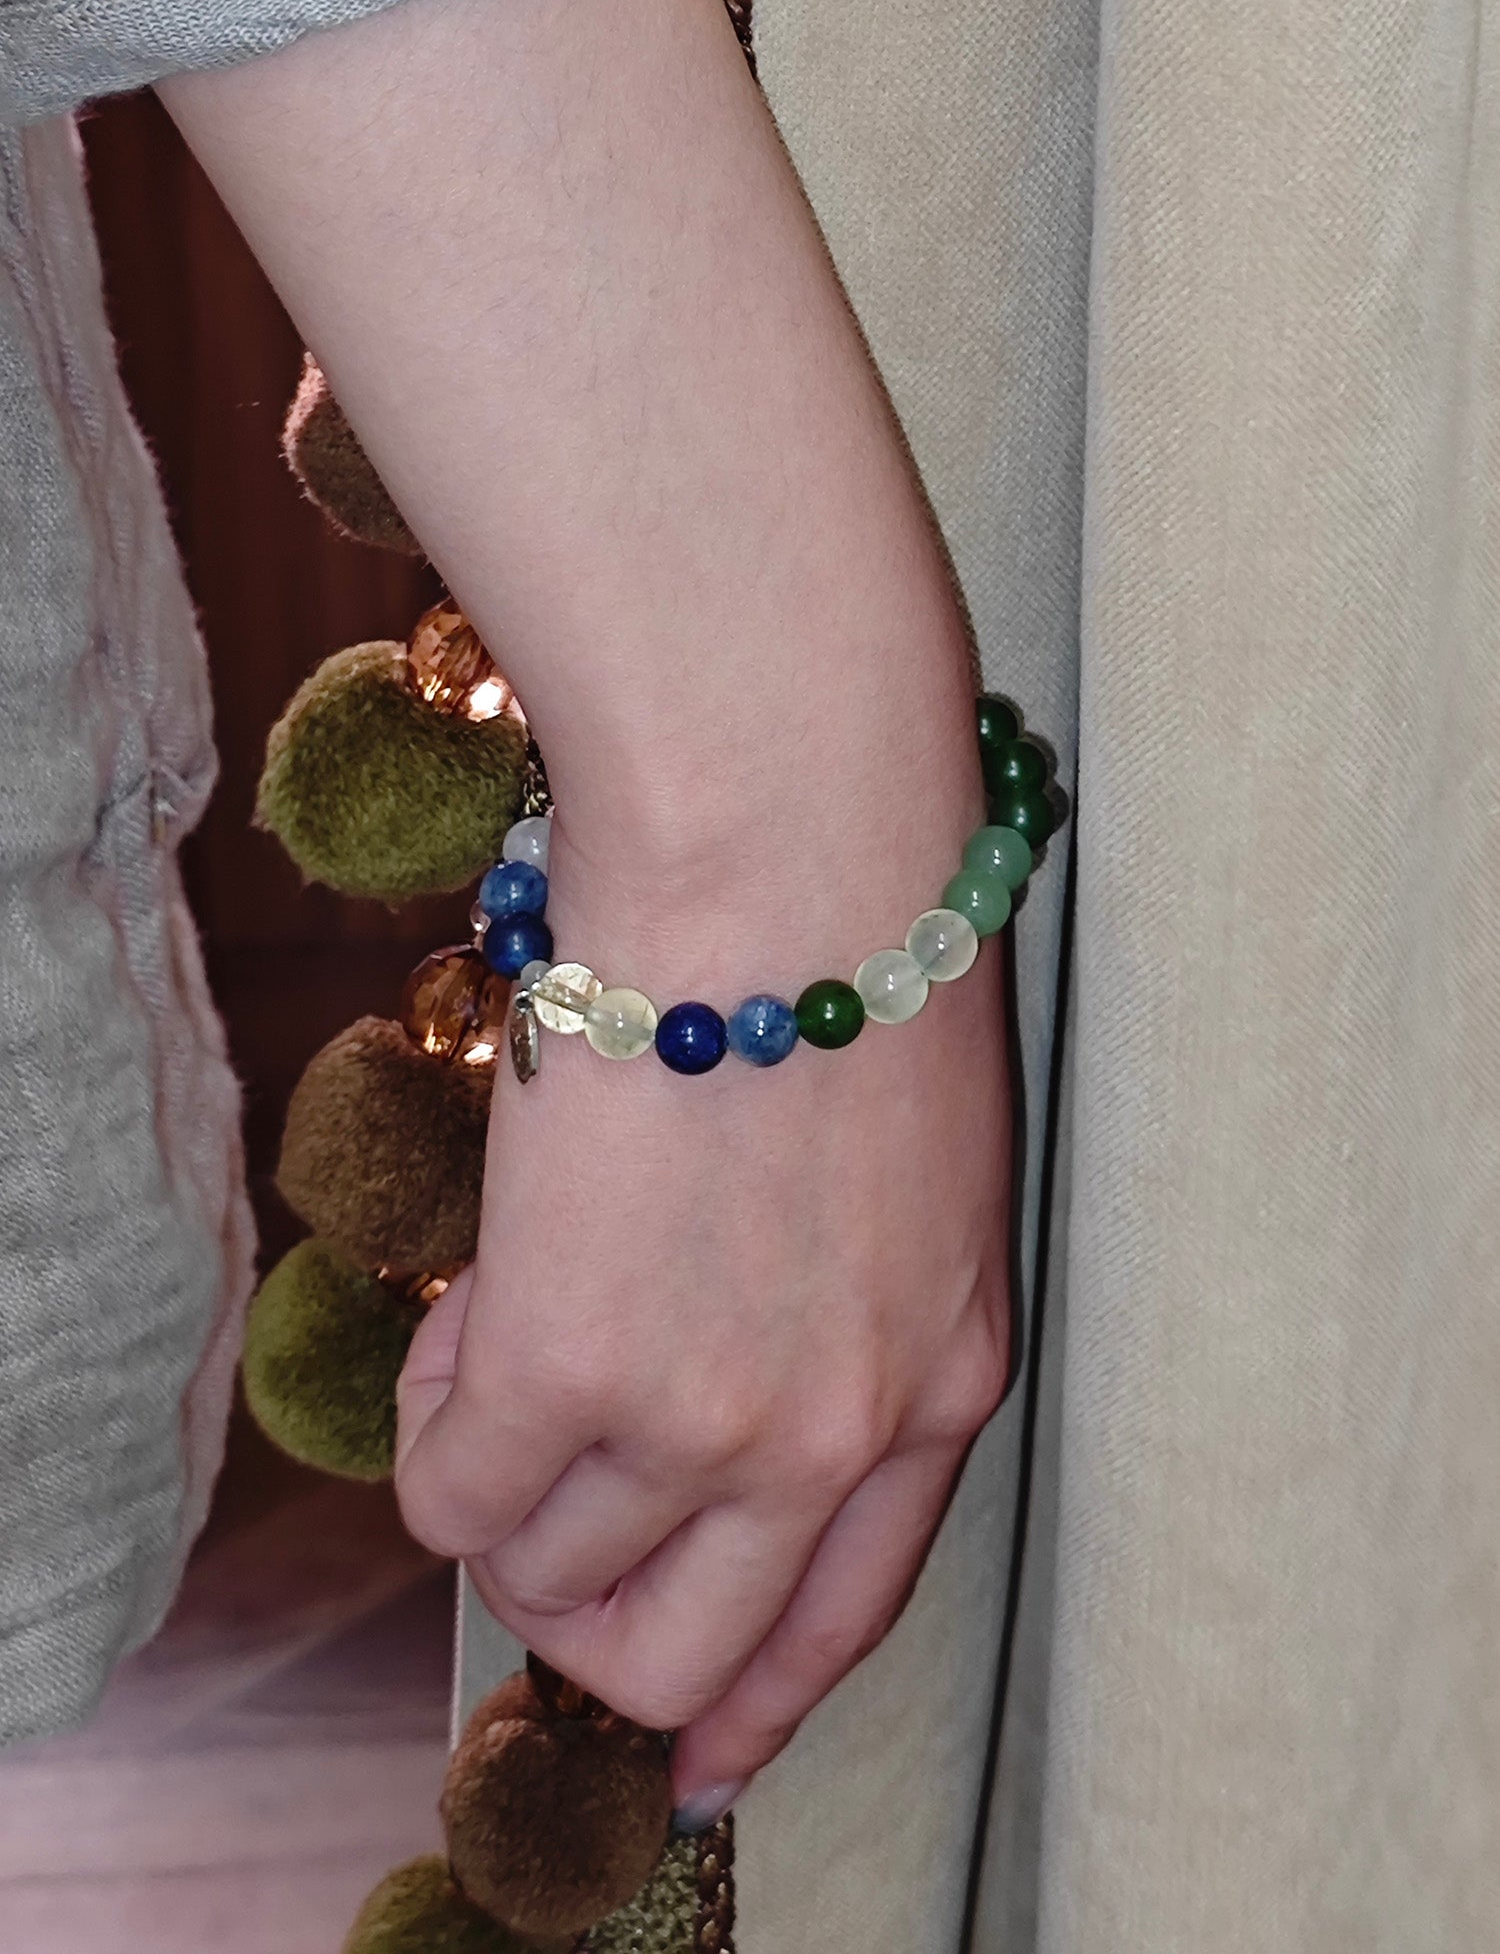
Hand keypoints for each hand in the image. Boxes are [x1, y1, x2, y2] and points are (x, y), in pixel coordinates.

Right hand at [395, 777, 1011, 1819]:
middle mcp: (835, 1436)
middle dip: (584, 1607)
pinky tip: (480, 1289)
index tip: (701, 1756)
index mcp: (943, 1383)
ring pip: (538, 1569)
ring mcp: (706, 1422)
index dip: (755, 1700)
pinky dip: (439, 1415)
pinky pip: (447, 1492)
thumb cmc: (847, 956)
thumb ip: (830, 1317)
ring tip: (514, 1315)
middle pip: (677, 1650)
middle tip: (538, 1489)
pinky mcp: (571, 1371)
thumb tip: (677, 1412)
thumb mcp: (905, 1176)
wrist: (786, 851)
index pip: (846, 1618)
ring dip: (500, 1469)